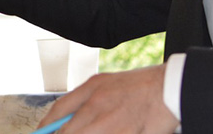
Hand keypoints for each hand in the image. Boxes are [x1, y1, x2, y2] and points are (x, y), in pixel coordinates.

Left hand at [37, 64, 178, 133]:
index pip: (59, 109)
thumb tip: (68, 119)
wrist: (172, 87)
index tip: (41, 133)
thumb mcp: (108, 84)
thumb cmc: (142, 86)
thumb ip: (88, 99)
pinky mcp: (127, 133)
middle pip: (69, 131)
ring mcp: (112, 123)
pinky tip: (109, 132)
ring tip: (98, 129)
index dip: (47, 125)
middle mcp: (99, 105)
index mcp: (93, 88)